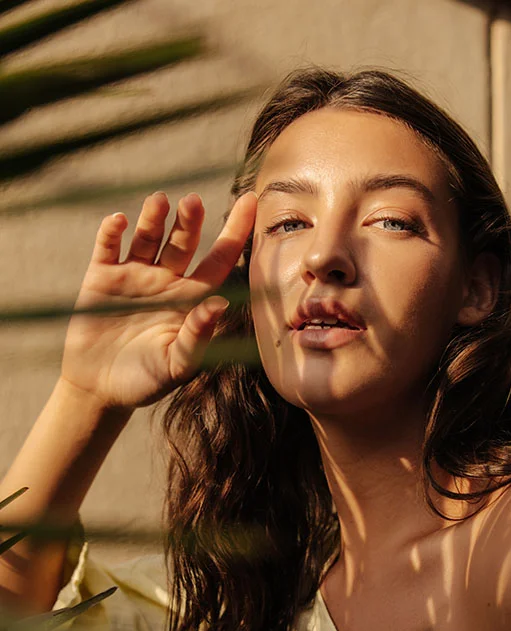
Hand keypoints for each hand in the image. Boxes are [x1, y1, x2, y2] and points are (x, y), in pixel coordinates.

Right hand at [60, 191, 256, 409]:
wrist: (99, 390)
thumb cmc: (146, 381)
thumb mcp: (177, 366)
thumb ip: (198, 337)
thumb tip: (220, 305)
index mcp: (192, 299)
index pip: (220, 260)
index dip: (235, 231)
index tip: (251, 200)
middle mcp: (166, 281)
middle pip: (183, 242)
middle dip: (190, 221)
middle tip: (194, 203)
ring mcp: (134, 276)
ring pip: (148, 237)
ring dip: (154, 218)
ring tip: (160, 201)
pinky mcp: (101, 277)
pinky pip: (108, 247)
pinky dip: (111, 232)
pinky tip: (118, 221)